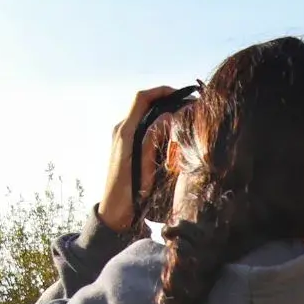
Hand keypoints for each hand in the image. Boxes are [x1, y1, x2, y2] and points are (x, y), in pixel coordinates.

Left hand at [98, 86, 179, 232]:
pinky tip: (173, 135)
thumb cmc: (128, 192)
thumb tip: (168, 115)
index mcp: (124, 131)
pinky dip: (159, 126)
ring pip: (146, 116)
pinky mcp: (127, 146)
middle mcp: (122, 130)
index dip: (161, 91)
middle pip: (145, 105)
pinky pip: (144, 128)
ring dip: (164, 113)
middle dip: (166, 101)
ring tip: (184, 118)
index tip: (180, 93)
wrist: (115, 211)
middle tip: (188, 106)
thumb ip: (153, 139)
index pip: (141, 99)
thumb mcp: (143, 165)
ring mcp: (123, 138)